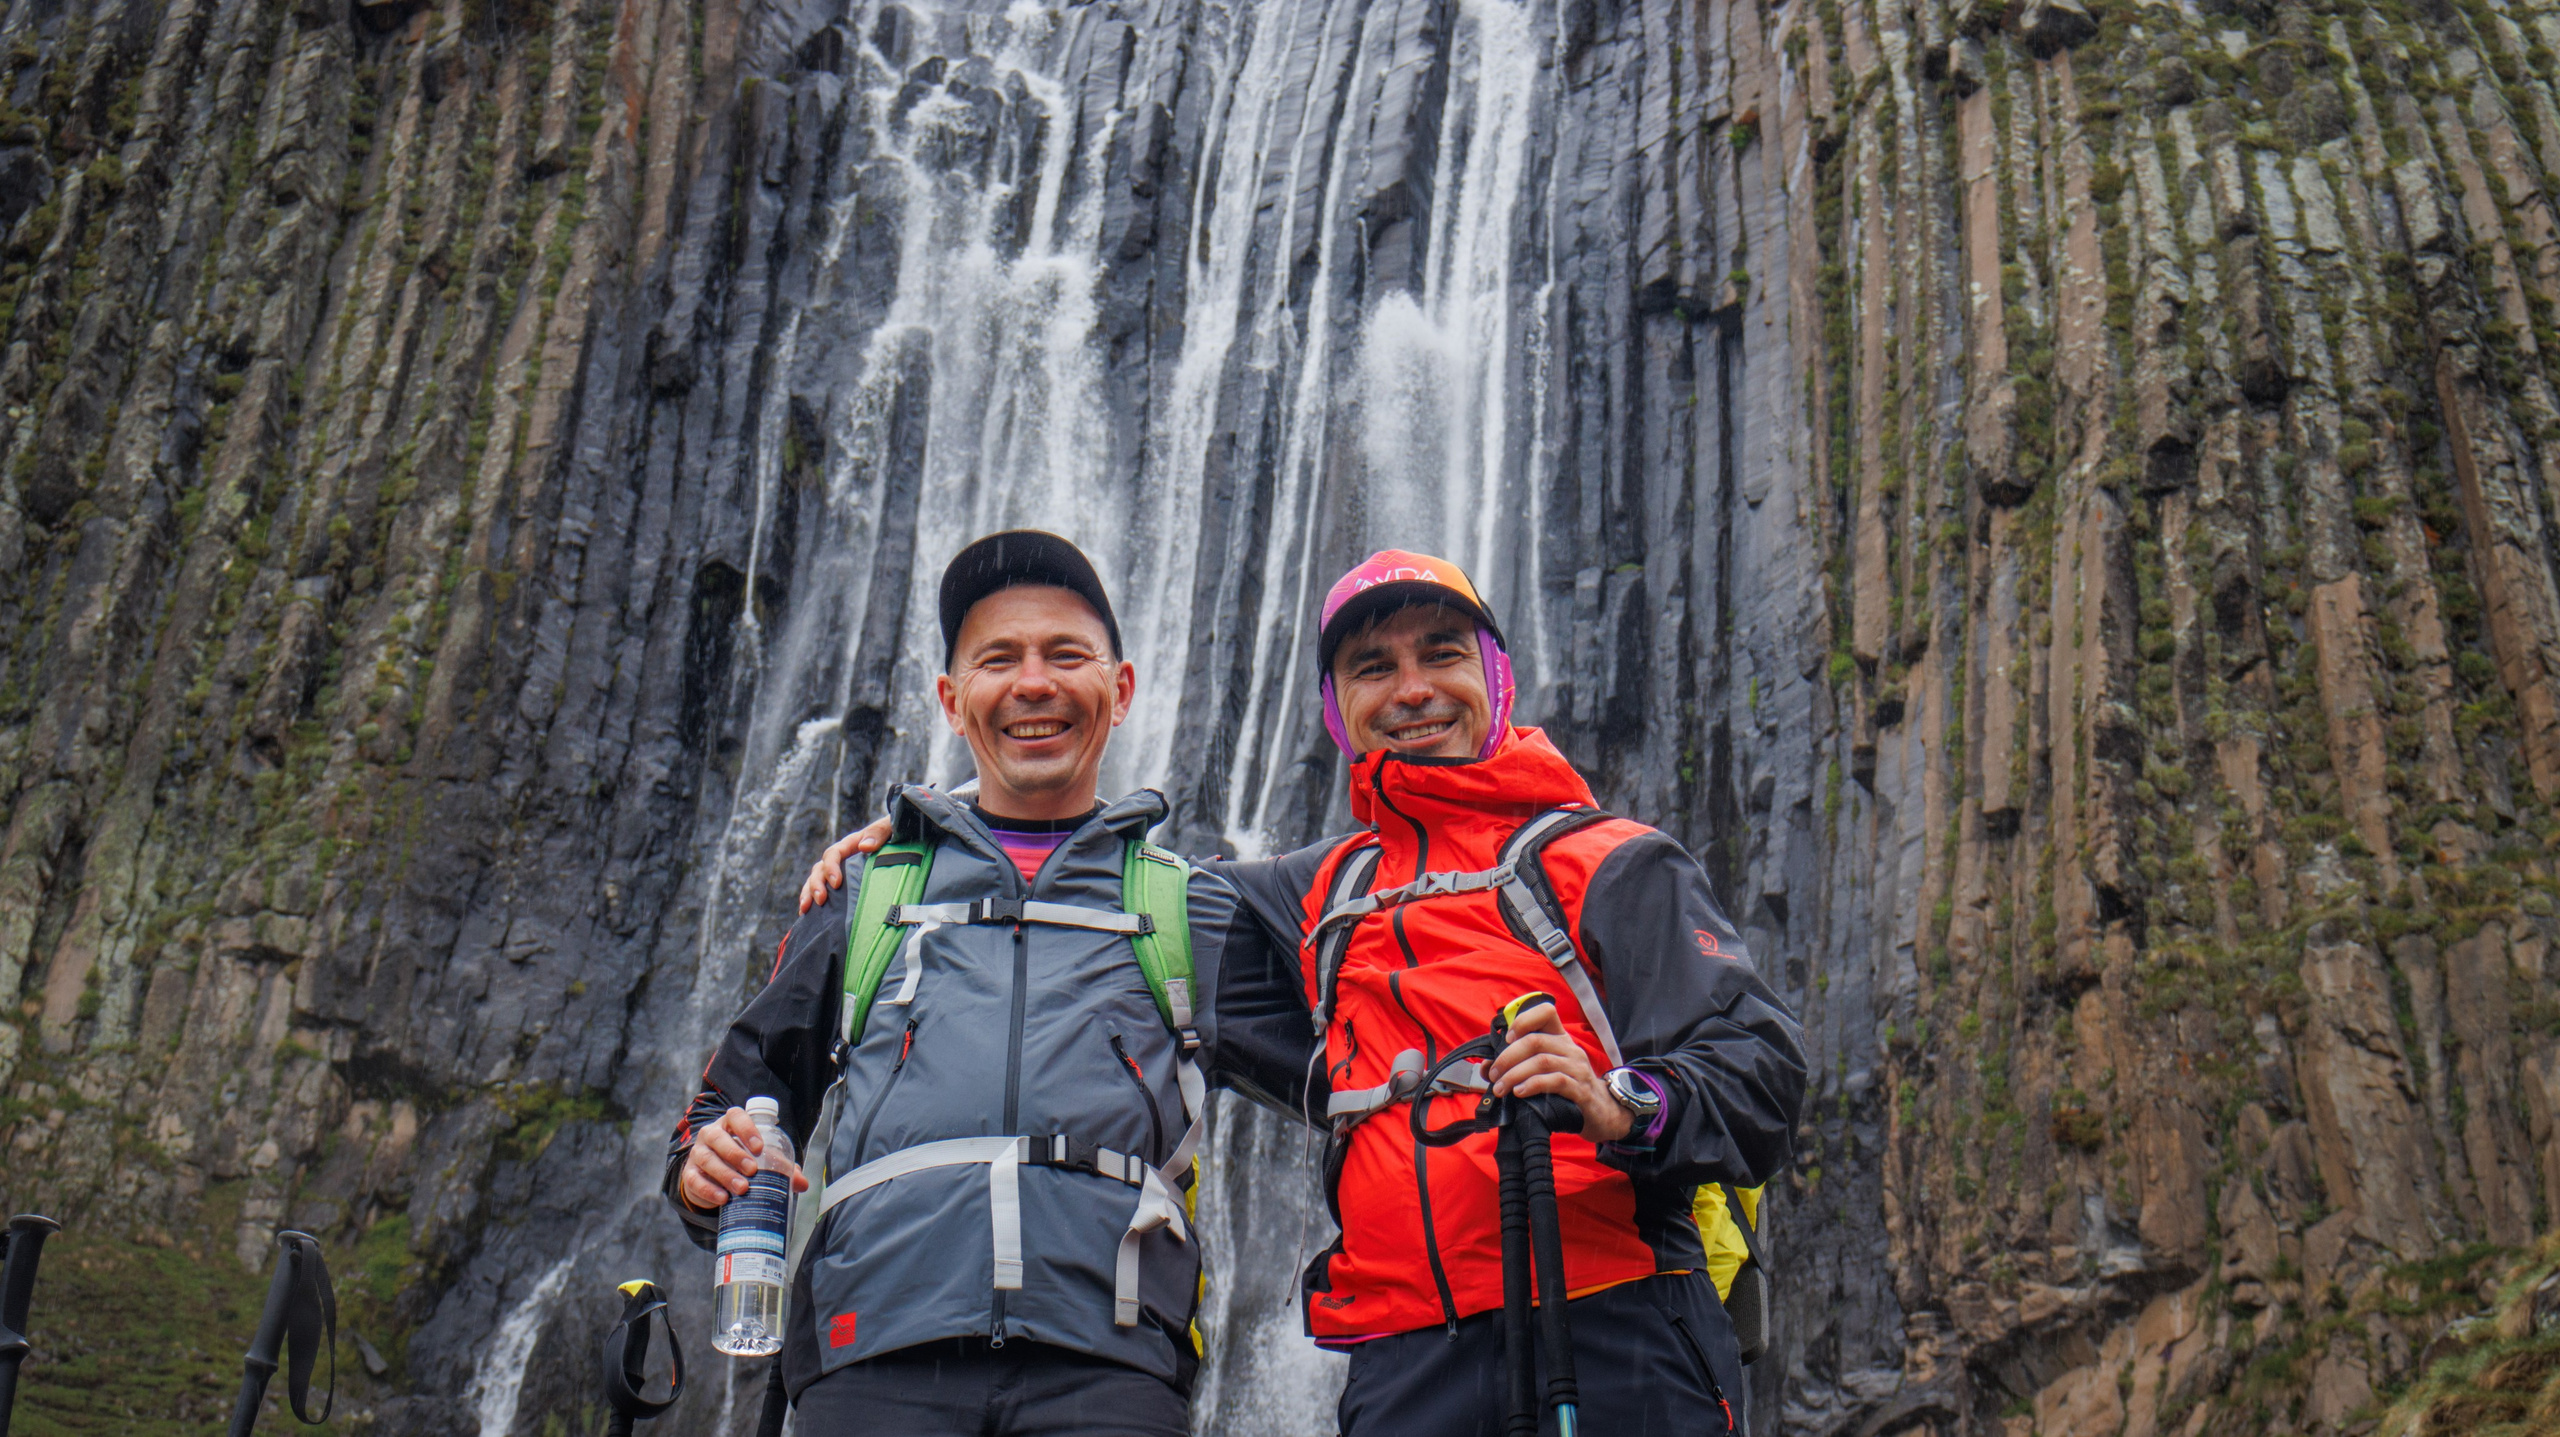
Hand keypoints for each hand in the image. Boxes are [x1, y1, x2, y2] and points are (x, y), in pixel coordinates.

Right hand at [677, 1107, 808, 1210]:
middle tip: (752, 1170)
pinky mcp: (689, 1174)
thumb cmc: (743, 1161)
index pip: (735, 1116)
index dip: (746, 1128)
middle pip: (718, 1138)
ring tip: (742, 1189)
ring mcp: (697, 1153)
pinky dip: (709, 1190)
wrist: (715, 1177)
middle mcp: (711, 1134)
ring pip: (706, 1158)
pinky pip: (694, 1180)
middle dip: (735, 1154)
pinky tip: (723, 1199)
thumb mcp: (762, 1160)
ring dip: (724, 1173)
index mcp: (730, 1124)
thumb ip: (781, 1167)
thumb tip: (802, 1184)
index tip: (759, 1147)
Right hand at [799, 816, 894, 912]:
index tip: (836, 882)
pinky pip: (822, 891)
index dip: (831, 868)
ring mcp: (837, 871)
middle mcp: (839, 858)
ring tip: (805, 909)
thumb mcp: (887, 829)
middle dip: (816, 885)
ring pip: (815, 880)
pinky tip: (807, 914)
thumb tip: (865, 846)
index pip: (833, 854)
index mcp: (849, 845)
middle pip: (819, 869)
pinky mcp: (840, 885)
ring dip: (808, 894)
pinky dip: (812, 900)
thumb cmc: (891, 834)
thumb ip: (877, 834)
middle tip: (821, 900)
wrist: (898, 841)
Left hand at [1486, 1002, 1631, 1143]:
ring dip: (1514, 1074)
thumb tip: (1485, 1068)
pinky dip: (1533, 1085)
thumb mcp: (1546, 1072)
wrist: (1602, 1113)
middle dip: (1508, 1057)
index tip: (1507, 1038)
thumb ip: (1519, 1065)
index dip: (1523, 1020)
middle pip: (1535, 1041)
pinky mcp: (1580, 1090)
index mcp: (1561, 1039)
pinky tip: (1520, 1092)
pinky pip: (1555, 1081)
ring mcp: (1577, 1069)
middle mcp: (1570, 1050)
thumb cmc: (1568, 1090)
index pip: (1546, 1013)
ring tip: (1501, 1088)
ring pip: (1541, 1062)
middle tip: (1494, 1074)